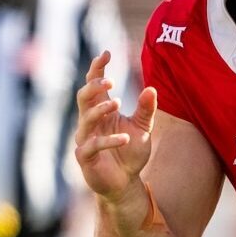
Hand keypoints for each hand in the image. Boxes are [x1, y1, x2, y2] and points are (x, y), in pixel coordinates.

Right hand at [73, 57, 154, 202]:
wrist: (125, 183)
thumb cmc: (130, 152)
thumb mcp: (143, 128)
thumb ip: (146, 109)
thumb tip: (152, 88)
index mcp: (100, 111)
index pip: (93, 84)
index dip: (97, 68)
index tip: (107, 53)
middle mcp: (89, 122)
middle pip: (83, 97)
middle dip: (94, 86)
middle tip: (111, 82)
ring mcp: (85, 139)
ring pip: (85, 119)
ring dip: (100, 110)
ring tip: (117, 103)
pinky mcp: (85, 158)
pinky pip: (91, 146)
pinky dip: (108, 140)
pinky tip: (124, 138)